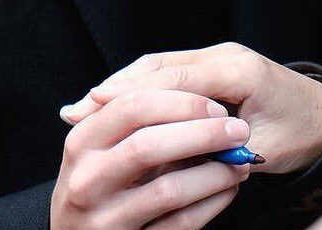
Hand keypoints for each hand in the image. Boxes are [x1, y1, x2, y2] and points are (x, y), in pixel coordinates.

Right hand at [50, 88, 251, 228]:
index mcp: (81, 142)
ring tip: (240, 162)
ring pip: (169, 190)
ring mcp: (105, 218)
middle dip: (201, 134)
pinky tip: (228, 189)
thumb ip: (134, 125)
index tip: (215, 106)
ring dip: (213, 173)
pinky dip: (211, 204)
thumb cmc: (97, 181)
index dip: (178, 103)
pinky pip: (179, 224)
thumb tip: (202, 108)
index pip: (131, 106)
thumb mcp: (99, 147)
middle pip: (148, 145)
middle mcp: (86, 179)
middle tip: (237, 130)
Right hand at [60, 43, 321, 174]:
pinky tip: (116, 102)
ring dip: (125, 85)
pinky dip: (141, 86)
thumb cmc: (302, 136)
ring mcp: (217, 55)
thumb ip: (219, 150)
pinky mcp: (212, 63)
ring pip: (158, 64)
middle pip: (158, 65)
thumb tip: (166, 163)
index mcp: (238, 70)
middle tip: (80, 109)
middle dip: (118, 87)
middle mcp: (223, 54)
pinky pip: (168, 69)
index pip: (175, 77)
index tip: (96, 107)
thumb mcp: (265, 152)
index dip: (133, 94)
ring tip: (88, 106)